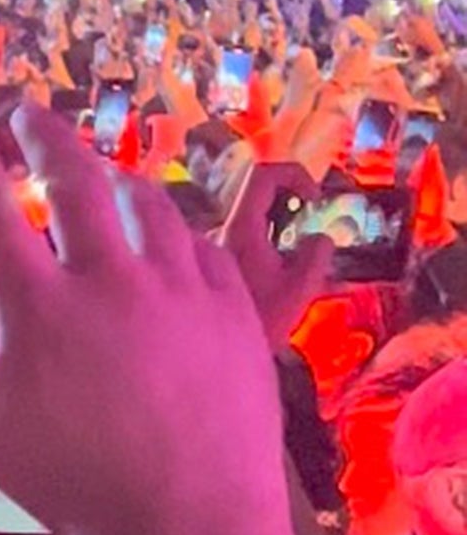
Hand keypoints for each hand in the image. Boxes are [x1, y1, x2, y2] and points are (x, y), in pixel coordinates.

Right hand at [0, 109, 288, 534]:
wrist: (192, 523)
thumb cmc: (72, 483)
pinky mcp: (232, 309)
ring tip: (100, 172)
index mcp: (38, 309)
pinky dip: (172, 234)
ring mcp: (178, 290)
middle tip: (26, 115)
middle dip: (43, 137)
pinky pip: (200, 247)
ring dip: (114, 178)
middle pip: (74, 181)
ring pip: (146, 205)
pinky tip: (164, 242)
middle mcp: (108, 281)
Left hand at [216, 161, 330, 344]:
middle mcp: (219, 231)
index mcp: (239, 229)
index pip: (263, 175)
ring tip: (294, 257)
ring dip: (277, 226)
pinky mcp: (212, 262)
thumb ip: (315, 256)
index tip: (314, 200)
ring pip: (249, 217)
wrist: (219, 359)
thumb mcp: (300, 291)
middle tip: (307, 226)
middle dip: (288, 202)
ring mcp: (213, 246)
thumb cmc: (258, 326)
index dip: (296, 175)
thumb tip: (320, 237)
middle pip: (256, 193)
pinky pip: (241, 238)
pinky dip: (264, 243)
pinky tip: (276, 276)